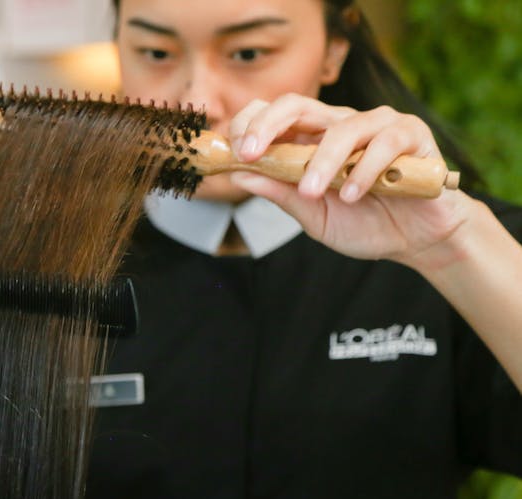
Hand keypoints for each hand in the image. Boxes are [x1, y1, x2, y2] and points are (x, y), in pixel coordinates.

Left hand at [226, 95, 474, 267]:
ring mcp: (377, 125)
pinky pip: (384, 142)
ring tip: (312, 193)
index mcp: (312, 140)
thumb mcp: (312, 213)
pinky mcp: (412, 134)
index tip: (235, 153)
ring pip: (342, 128)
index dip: (251, 125)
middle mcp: (340, 124)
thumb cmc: (364, 223)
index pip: (274, 114)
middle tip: (251, 152)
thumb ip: (280, 193)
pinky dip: (365, 170)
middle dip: (268, 125)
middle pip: (297, 104)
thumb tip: (239, 174)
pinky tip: (353, 195)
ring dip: (321, 162)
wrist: (417, 240)